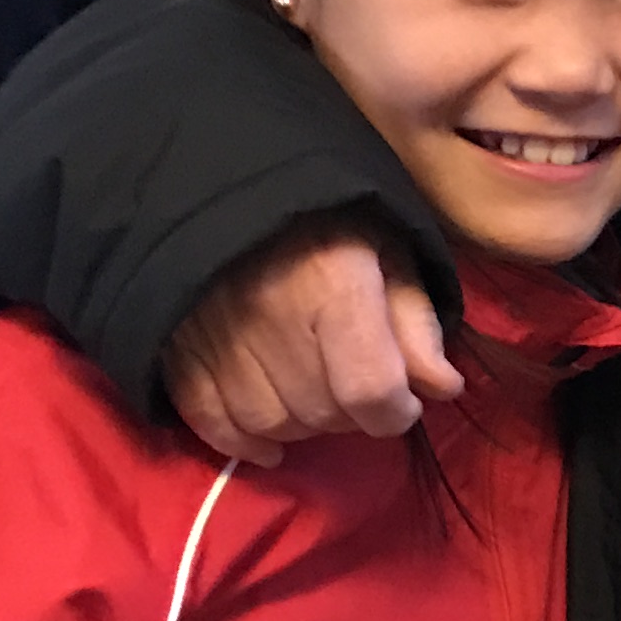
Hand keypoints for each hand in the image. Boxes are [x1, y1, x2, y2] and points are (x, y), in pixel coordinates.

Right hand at [163, 214, 461, 466]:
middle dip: (353, 414)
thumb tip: (443, 387)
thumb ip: (415, 318)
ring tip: (317, 398)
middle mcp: (272, 316)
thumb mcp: (388, 246)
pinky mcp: (177, 348)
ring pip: (271, 422)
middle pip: (324, 411)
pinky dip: (243, 442)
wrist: (218, 178)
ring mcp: (217, 335)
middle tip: (357, 388)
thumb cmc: (322, 212)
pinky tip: (270, 442)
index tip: (402, 403)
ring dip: (304, 425)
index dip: (396, 412)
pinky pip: (212, 422)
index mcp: (334, 283)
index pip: (370, 389)